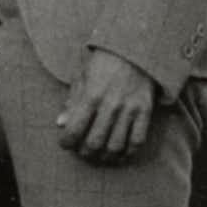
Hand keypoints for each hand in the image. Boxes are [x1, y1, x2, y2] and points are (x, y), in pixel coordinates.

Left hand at [57, 49, 159, 163]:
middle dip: (85, 153)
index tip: (65, 144)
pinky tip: (120, 154)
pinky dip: (128, 153)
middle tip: (82, 152)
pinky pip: (137, 141)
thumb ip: (72, 101)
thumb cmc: (104, 63)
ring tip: (99, 156)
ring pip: (116, 146)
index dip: (66, 142)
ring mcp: (130, 109)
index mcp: (91, 96)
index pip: (74, 130)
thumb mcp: (82, 77)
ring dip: (105, 157)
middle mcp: (110, 105)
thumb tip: (60, 124)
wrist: (137, 50)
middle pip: (94, 142)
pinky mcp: (145, 111)